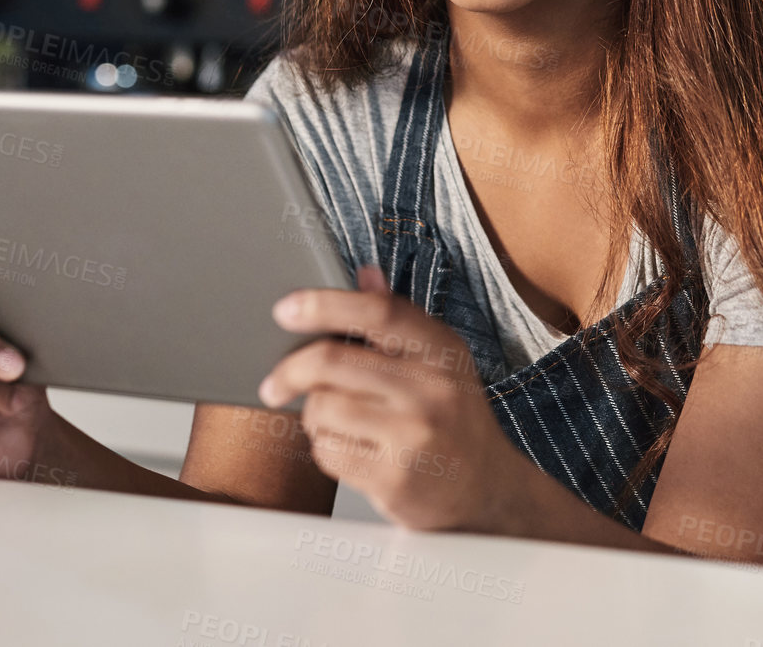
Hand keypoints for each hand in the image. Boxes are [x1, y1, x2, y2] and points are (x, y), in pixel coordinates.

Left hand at [257, 264, 525, 531]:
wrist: (487, 490)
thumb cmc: (454, 420)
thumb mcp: (440, 362)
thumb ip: (399, 318)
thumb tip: (364, 272)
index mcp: (441, 350)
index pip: (378, 311)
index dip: (324, 304)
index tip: (286, 309)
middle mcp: (431, 390)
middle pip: (331, 361)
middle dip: (290, 371)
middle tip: (275, 383)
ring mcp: (414, 436)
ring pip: (322, 409)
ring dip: (315, 417)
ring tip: (337, 424)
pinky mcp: (395, 479)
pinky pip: (327, 451)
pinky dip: (326, 449)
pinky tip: (351, 450)